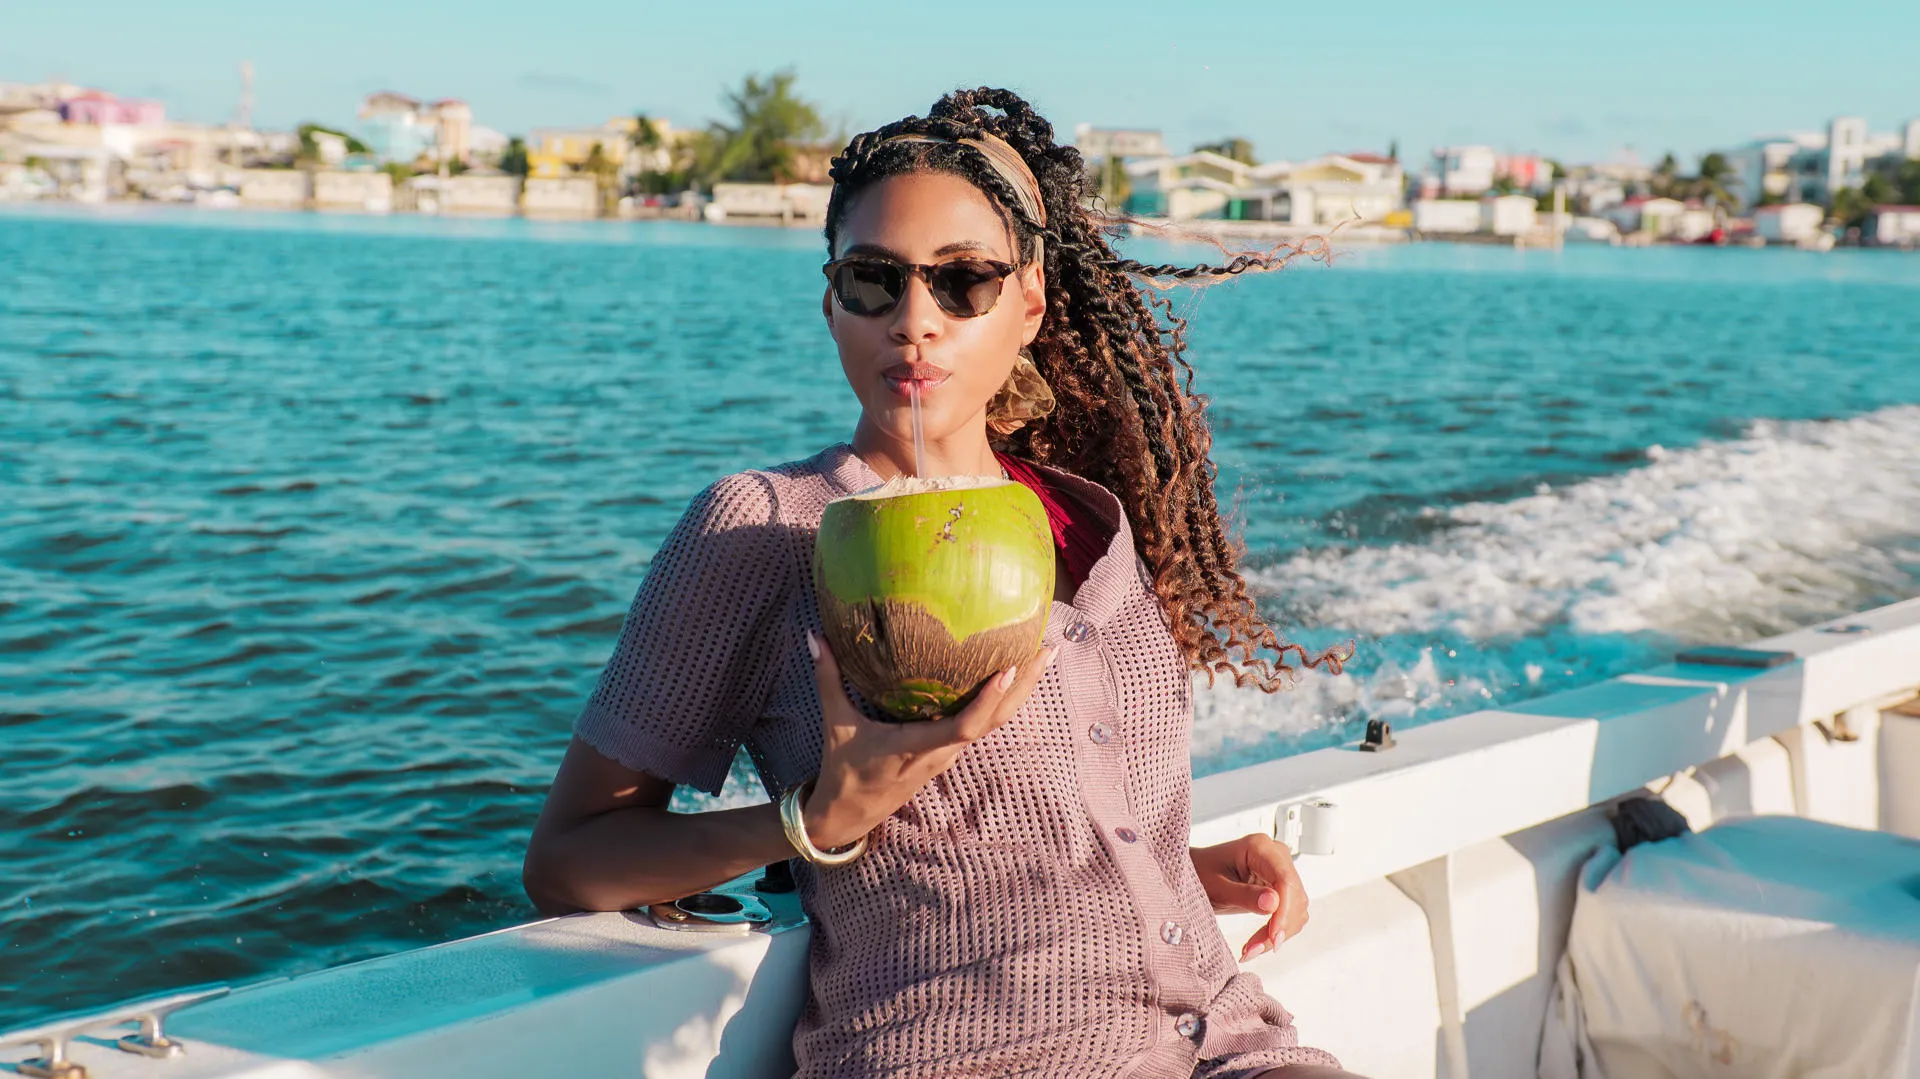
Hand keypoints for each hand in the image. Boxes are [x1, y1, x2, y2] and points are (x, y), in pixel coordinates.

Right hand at [800, 630, 1055, 849]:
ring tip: (1042, 653)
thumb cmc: (843, 769)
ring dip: (1021, 692)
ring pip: (995, 723)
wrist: (849, 815)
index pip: (963, 726)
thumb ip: (829, 678)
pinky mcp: (949, 753)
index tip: (1009, 670)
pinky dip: (1003, 700)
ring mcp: (949, 754)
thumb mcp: (835, 723)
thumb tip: (816, 635)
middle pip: (995, 721)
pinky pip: (984, 724)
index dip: (988, 701)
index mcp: (916, 746)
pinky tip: (1014, 674)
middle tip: (1048, 648)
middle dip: (1025, 686)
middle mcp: (941, 752)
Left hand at [1189, 832, 1308, 961]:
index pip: (1284, 879)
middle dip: (1279, 927)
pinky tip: (1258, 943)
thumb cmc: (1200, 873)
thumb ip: (1244, 895)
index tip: (1274, 937)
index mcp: (1259, 847)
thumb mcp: (1216, 887)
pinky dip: (1277, 932)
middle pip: (1294, 896)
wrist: (1195, 874)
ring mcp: (1280, 871)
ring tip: (1251, 949)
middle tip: (1254, 950)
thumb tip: (1273, 904)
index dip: (1284, 910)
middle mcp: (1275, 856)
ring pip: (1296, 909)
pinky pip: (1290, 914)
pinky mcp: (1280, 888)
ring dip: (1278, 933)